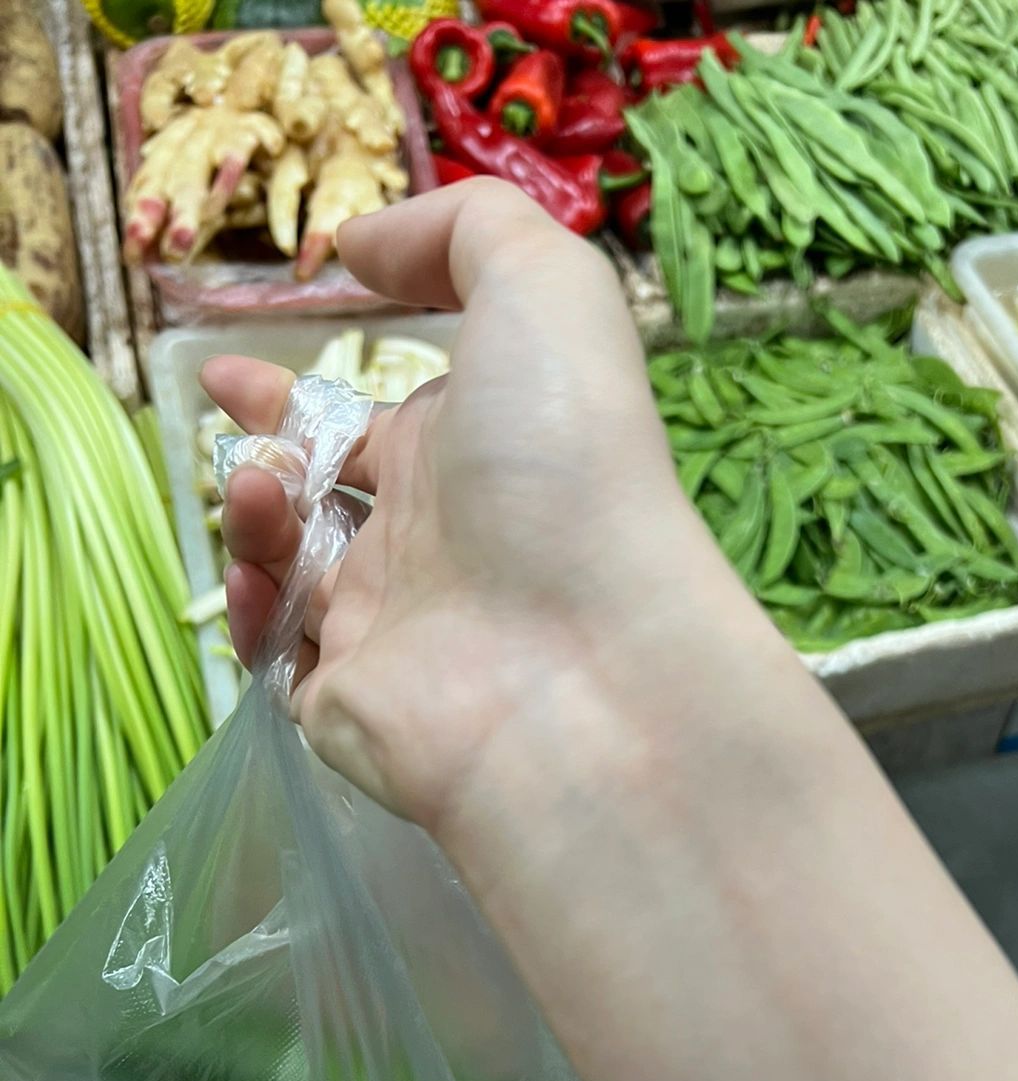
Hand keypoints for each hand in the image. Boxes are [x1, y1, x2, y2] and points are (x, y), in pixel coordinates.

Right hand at [204, 179, 751, 835]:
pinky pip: (277, 658)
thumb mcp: (545, 288)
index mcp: (474, 453)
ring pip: (290, 569)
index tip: (229, 369)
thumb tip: (363, 246)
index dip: (301, 396)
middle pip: (324, 498)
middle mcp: (436, 542)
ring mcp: (393, 628)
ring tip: (266, 488)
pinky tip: (262, 574)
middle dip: (263, 451)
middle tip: (224, 416)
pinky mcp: (353, 706)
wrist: (586, 658)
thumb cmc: (567, 458)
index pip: (375, 428)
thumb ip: (462, 231)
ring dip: (255, 512)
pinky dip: (251, 612)